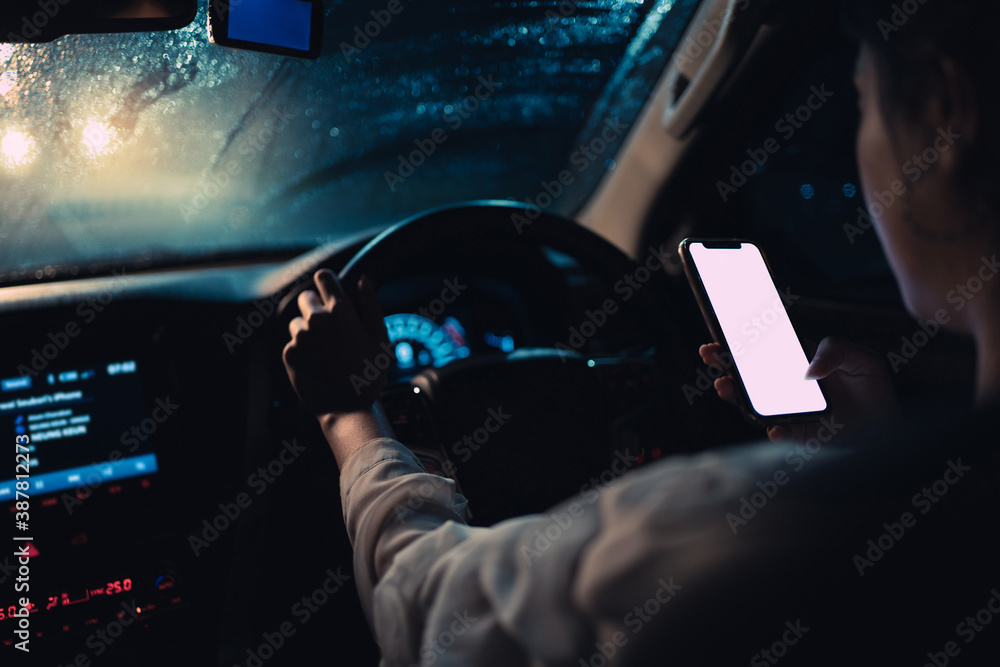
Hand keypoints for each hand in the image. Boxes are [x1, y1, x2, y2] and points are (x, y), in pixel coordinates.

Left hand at [283, 270, 390, 417]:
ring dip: (308, 330)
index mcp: (340, 312)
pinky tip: (317, 363)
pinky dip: (302, 350)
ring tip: (325, 352)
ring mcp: (300, 337)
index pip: (324, 277)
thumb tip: (364, 279)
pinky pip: (292, 342)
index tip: (331, 292)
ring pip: (298, 322)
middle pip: (307, 297)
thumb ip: (371, 304)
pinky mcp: (289, 353)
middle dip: (316, 308)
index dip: (328, 283)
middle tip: (331, 329)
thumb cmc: (368, 374)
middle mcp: (316, 320)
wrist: (346, 408)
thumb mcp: (380, 337)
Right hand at [698, 337, 898, 442]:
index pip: (766, 351)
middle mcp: (788, 389)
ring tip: (725, 385)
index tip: (725, 334)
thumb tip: (808, 368)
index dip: (743, 343)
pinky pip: (780, 436)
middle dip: (725, 364)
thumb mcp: (864, 361)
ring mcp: (789, 413)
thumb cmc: (877, 394)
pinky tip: (775, 429)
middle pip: (749, 375)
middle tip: (710, 353)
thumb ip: (838, 351)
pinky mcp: (799, 437)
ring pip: (754, 404)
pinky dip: (775, 433)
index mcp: (800, 365)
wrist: (890, 434)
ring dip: (736, 395)